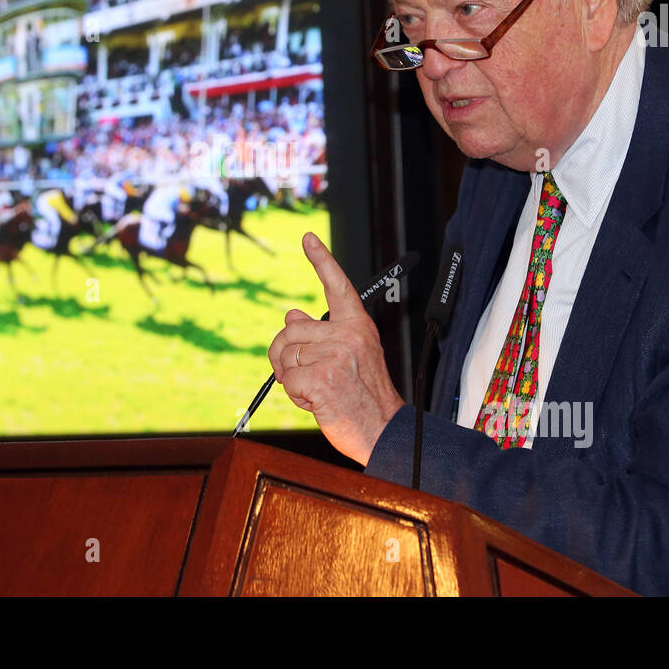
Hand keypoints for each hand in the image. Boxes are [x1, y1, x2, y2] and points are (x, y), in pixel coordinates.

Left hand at [267, 232, 405, 464]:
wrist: (383, 430)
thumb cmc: (365, 396)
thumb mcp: (349, 356)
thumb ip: (323, 333)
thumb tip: (291, 314)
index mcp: (357, 326)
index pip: (337, 285)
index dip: (321, 260)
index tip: (307, 238)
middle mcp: (347, 335)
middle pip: (290, 330)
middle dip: (286, 355)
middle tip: (305, 376)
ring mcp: (334, 355)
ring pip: (285, 356)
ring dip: (291, 378)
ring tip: (317, 389)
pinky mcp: (321, 377)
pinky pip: (286, 379)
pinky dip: (294, 394)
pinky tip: (316, 400)